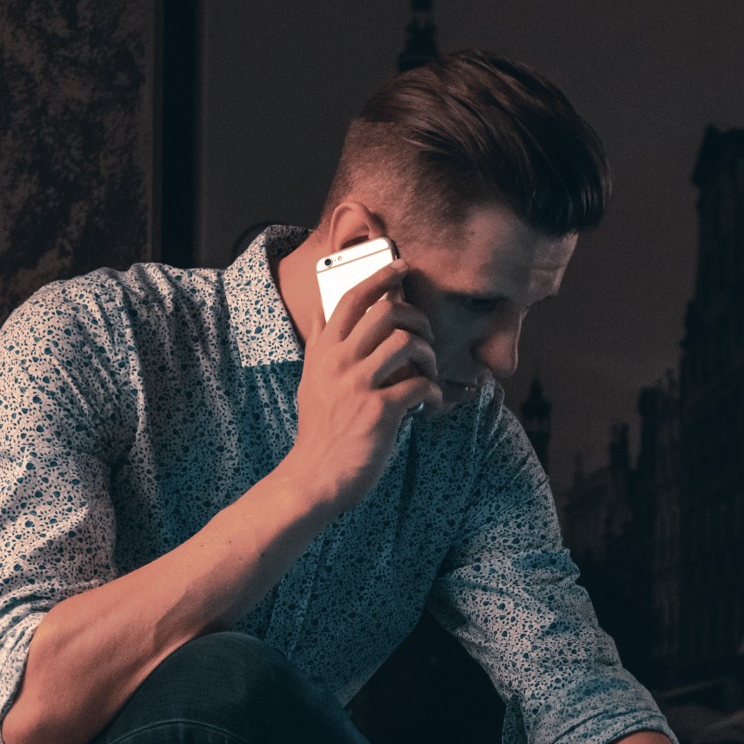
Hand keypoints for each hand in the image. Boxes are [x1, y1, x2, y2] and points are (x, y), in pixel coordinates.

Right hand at [282, 261, 442, 512]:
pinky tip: (428, 402)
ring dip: (428, 354)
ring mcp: (358, 385)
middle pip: (385, 311)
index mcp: (323, 352)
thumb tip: (321, 307)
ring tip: (429, 371)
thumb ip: (319, 343)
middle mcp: (338, 362)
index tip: (401, 267)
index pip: (350, 298)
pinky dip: (433, 391)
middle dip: (416, 317)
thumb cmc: (319, 430)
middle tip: (425, 335)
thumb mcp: (310, 380)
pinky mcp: (379, 411)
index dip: (380, 276)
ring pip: (406, 341)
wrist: (315, 476)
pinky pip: (420, 384)